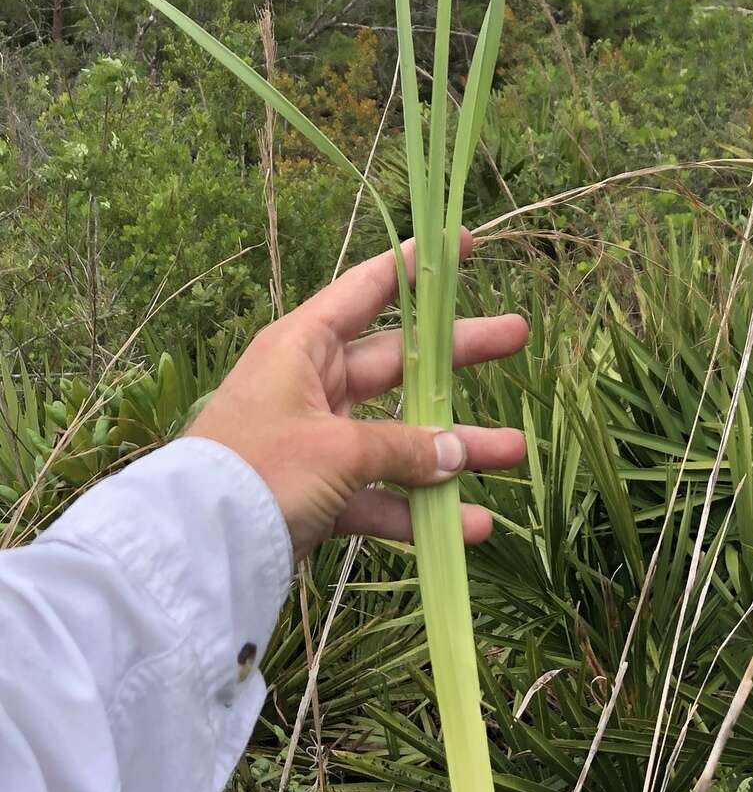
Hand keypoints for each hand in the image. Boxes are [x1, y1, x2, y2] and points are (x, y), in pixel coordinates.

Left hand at [186, 231, 527, 559]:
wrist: (196, 547)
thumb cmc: (259, 470)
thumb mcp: (336, 449)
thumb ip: (404, 447)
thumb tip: (460, 451)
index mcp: (302, 346)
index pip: (367, 289)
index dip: (415, 266)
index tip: (461, 244)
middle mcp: (311, 384)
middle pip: (398, 361)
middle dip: (458, 355)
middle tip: (517, 335)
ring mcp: (316, 441)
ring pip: (398, 435)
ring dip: (453, 448)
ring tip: (515, 450)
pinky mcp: (318, 494)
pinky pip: (380, 494)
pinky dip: (419, 510)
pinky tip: (471, 528)